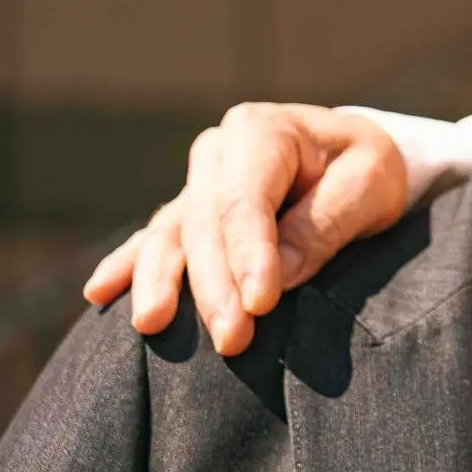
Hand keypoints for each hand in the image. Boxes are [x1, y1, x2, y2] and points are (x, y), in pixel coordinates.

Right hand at [82, 103, 409, 354]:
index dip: (249, 255)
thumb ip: (323, 225)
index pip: (245, 201)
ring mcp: (200, 181)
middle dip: (213, 285)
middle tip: (231, 340)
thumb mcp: (369, 185)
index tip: (260, 305)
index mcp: (262, 131)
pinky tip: (100, 292)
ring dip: (161, 281)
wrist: (357, 157)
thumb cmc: (370, 168)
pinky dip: (131, 265)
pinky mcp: (193, 211)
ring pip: (171, 234)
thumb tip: (278, 276)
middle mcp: (220, 151)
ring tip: (151, 325)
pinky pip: (156, 239)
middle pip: (205, 224)